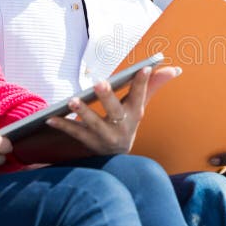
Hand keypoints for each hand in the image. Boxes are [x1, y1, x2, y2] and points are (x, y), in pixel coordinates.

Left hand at [47, 66, 178, 154]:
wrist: (117, 157)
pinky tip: (51, 118)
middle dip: (108, 97)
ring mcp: (106, 137)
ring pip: (94, 124)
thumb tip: (174, 69)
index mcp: (135, 113)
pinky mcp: (90, 144)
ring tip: (72, 100)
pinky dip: (63, 125)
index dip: (143, 82)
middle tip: (99, 83)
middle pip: (115, 111)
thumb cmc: (127, 121)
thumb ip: (153, 85)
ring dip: (83, 112)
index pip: (140, 95)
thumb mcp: (140, 105)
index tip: (144, 68)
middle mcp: (123, 126)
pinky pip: (75, 134)